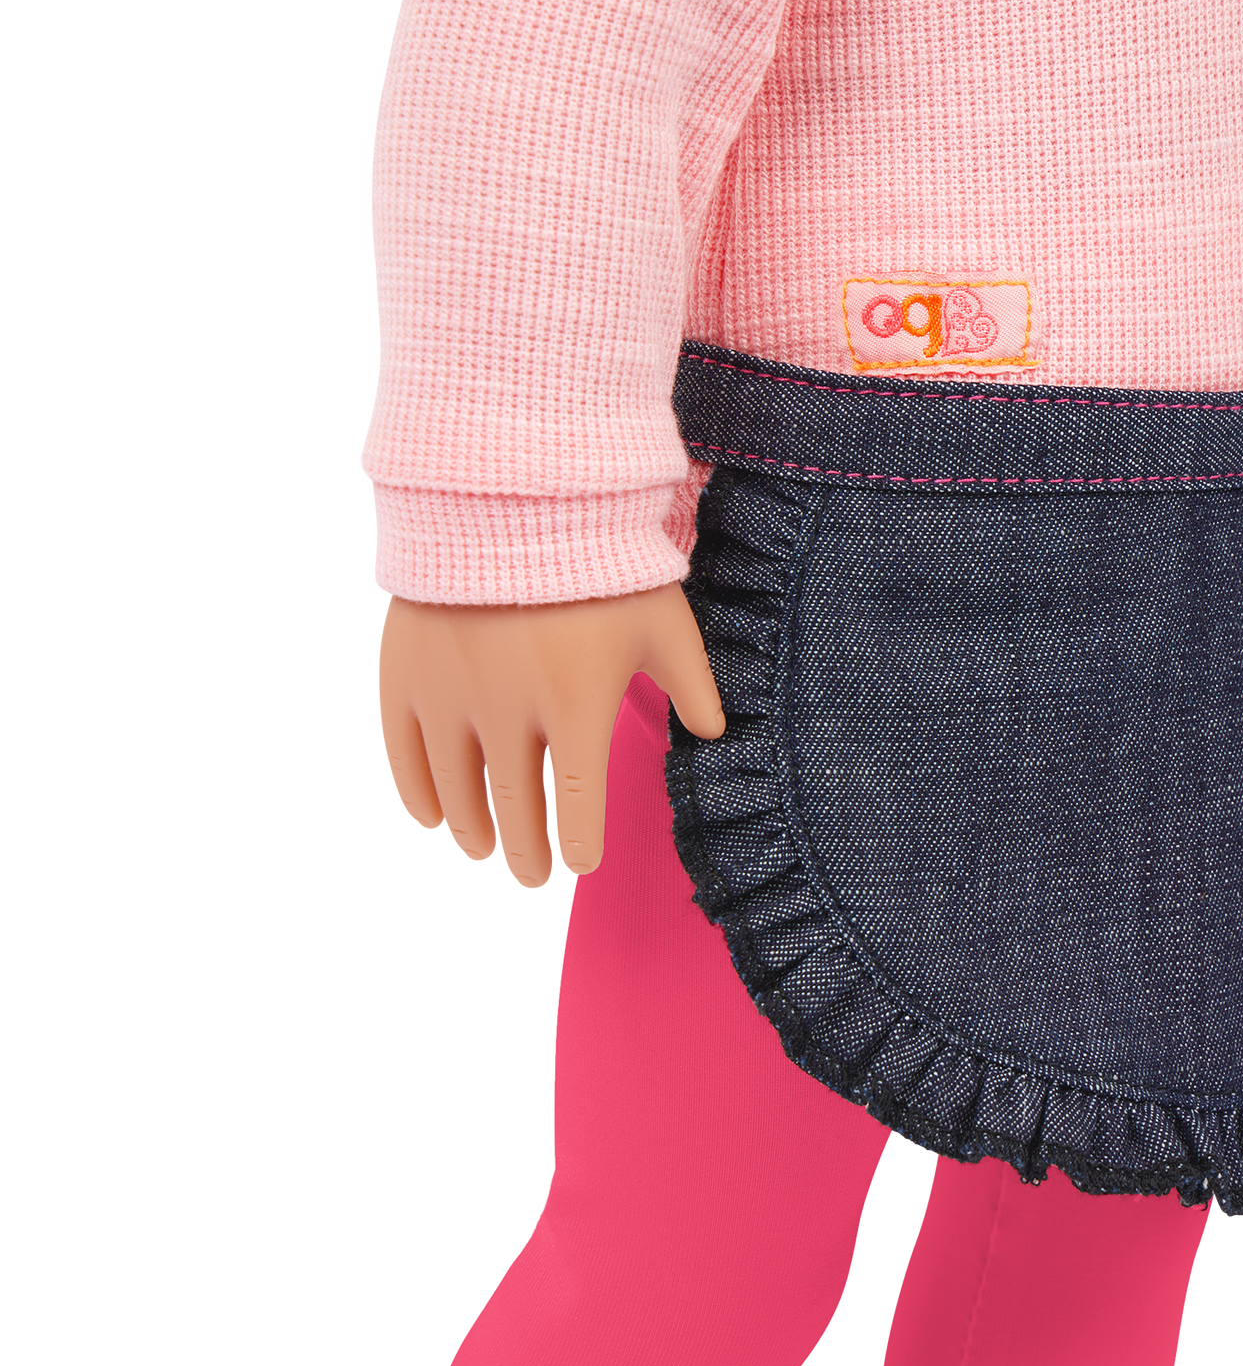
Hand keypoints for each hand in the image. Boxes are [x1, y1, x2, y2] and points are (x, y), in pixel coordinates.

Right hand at [375, 583, 726, 888]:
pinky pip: (403, 753)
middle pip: (515, 808)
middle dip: (527, 850)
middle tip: (533, 873)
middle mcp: (509, 710)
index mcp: (577, 703)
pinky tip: (432, 817)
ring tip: (484, 849)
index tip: (581, 862)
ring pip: (458, 791)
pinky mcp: (404, 674)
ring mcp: (449, 695)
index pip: (579, 802)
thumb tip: (716, 733)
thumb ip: (691, 682)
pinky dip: (417, 793)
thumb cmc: (602, 557)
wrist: (512, 491)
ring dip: (473, 830)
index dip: (579, 843)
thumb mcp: (663, 618)